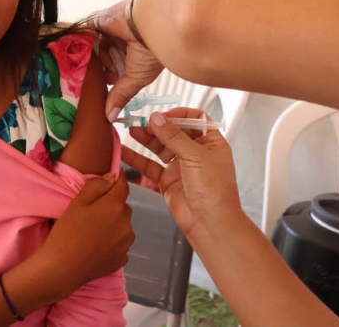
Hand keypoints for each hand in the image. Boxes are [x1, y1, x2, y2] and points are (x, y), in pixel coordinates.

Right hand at [41, 171, 134, 294]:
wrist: (62, 268)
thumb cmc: (67, 232)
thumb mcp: (77, 202)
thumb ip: (97, 185)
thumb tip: (111, 177)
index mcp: (115, 207)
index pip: (123, 185)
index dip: (118, 178)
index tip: (113, 175)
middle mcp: (126, 224)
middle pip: (123, 207)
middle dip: (112, 205)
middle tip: (92, 212)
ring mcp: (126, 244)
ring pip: (123, 226)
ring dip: (114, 224)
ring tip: (93, 231)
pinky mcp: (122, 259)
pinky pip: (120, 244)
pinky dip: (112, 242)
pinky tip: (96, 246)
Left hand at [86, 0, 164, 119]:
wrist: (148, 25)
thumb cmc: (149, 53)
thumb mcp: (137, 79)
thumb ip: (121, 96)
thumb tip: (111, 117)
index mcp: (130, 59)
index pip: (112, 73)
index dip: (105, 81)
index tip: (100, 90)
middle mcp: (119, 47)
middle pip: (100, 61)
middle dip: (96, 71)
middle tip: (90, 80)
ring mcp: (108, 34)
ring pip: (92, 49)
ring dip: (93, 58)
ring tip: (97, 63)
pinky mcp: (97, 22)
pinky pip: (86, 34)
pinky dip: (85, 44)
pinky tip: (84, 52)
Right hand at [121, 108, 242, 237]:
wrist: (210, 223)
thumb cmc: (214, 189)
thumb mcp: (195, 156)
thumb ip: (173, 136)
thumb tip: (156, 118)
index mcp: (211, 143)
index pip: (195, 120)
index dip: (180, 115)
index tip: (164, 115)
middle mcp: (196, 152)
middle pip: (174, 132)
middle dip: (159, 126)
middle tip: (142, 122)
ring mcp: (181, 166)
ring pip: (161, 147)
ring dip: (147, 139)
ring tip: (132, 130)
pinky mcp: (167, 180)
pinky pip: (150, 165)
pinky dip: (137, 158)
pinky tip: (124, 150)